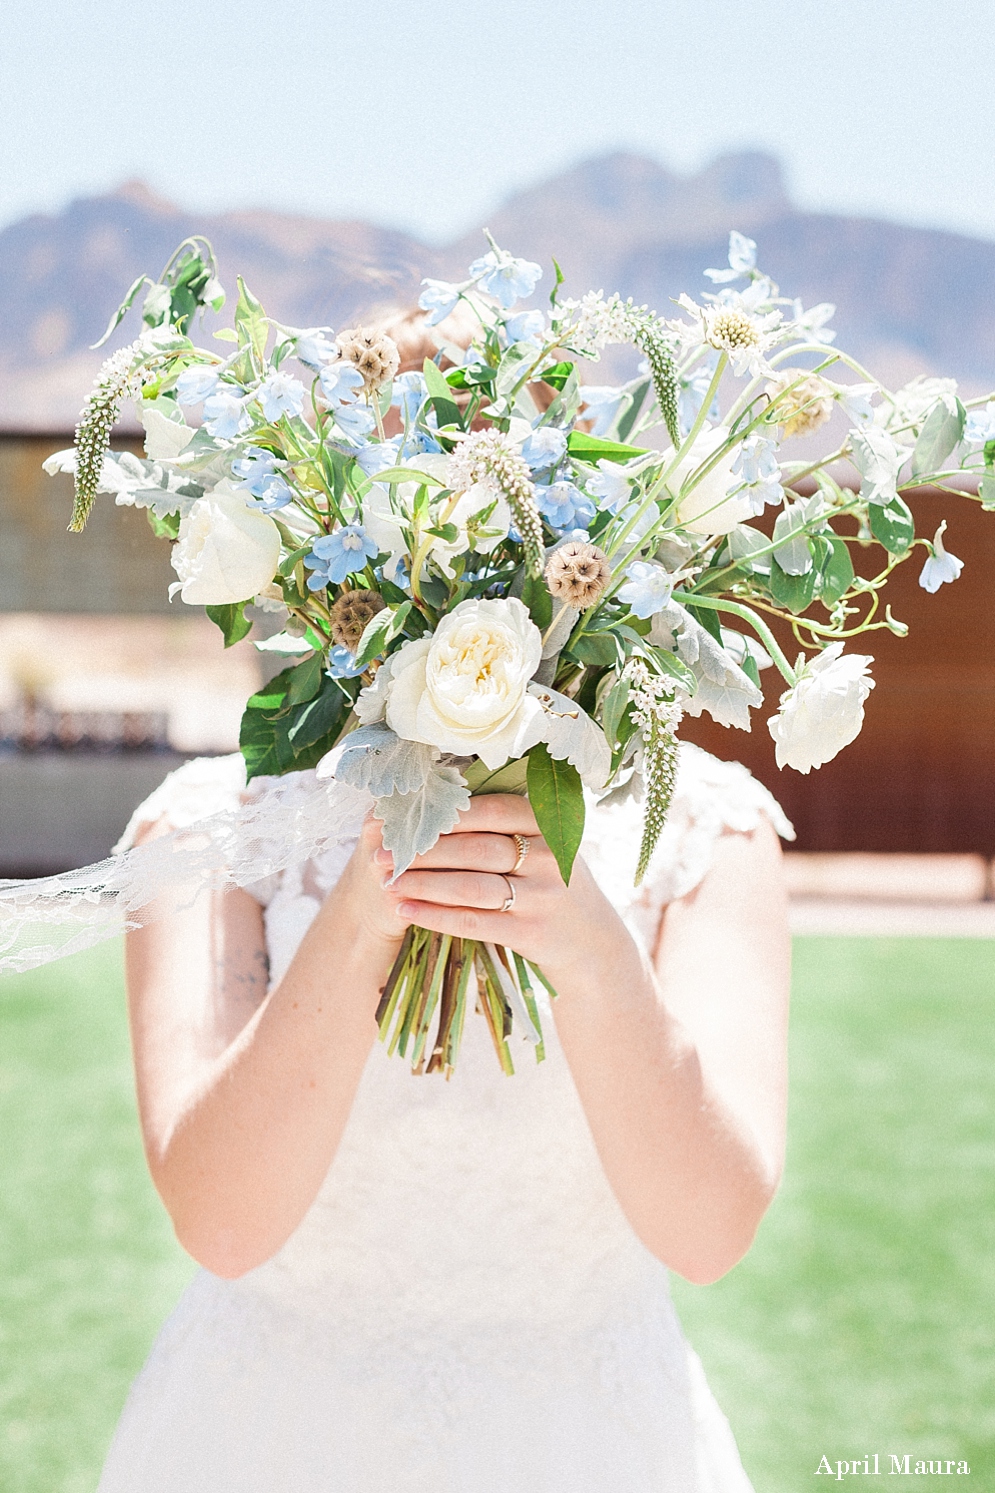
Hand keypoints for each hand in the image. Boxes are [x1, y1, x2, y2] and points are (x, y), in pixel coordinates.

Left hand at [373, 793, 635, 980]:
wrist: (590, 941)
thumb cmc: (548, 881)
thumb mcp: (543, 843)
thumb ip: (504, 821)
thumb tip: (435, 795)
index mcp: (549, 824)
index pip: (492, 810)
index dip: (446, 814)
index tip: (405, 817)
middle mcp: (549, 857)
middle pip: (475, 849)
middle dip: (423, 851)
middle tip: (381, 853)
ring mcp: (543, 897)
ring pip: (470, 887)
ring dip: (422, 884)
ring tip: (386, 882)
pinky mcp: (531, 933)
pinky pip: (473, 922)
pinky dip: (434, 916)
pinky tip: (405, 911)